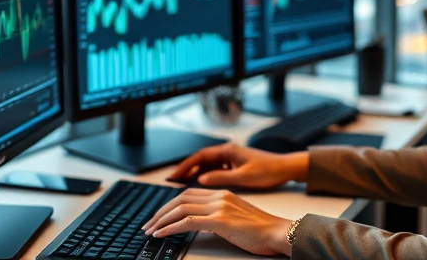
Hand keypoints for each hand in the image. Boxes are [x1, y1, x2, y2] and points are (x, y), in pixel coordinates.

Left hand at [142, 188, 292, 255]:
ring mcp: (220, 206)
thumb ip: (219, 214)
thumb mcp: (236, 217)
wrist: (278, 232)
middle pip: (180, 199)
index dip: (170, 205)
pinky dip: (170, 227)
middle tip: (148, 224)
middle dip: (160, 212)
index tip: (159, 217)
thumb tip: (200, 222)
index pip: (188, 194)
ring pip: (181, 209)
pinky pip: (188, 222)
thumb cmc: (262, 230)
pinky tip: (162, 234)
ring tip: (151, 231)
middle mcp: (220, 196)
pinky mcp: (220, 220)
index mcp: (223, 193)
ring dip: (161, 220)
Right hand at [167, 142, 307, 188]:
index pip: (199, 157)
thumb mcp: (243, 177)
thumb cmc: (268, 171)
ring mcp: (231, 157)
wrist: (286, 168)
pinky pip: (215, 168)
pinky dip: (206, 174)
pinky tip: (201, 183)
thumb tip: (200, 179)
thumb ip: (220, 177)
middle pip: (200, 159)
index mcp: (228, 151)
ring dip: (194, 172)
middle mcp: (228, 151)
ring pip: (207, 164)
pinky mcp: (235, 164)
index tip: (173, 176)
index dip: (184, 166)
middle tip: (172, 181)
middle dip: (186, 169)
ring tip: (182, 183)